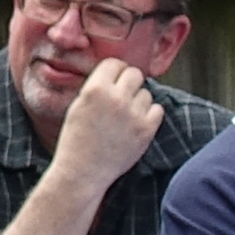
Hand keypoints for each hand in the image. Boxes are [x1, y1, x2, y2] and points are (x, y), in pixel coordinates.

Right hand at [49, 58, 165, 197]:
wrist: (83, 171)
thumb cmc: (76, 140)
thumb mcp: (78, 106)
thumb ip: (96, 88)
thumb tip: (116, 75)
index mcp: (95, 90)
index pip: (114, 63)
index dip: (115, 70)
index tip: (115, 77)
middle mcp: (116, 98)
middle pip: (134, 74)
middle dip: (129, 82)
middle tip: (123, 95)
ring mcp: (133, 114)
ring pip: (146, 93)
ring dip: (139, 100)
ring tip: (126, 115)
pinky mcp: (146, 130)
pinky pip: (157, 110)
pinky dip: (149, 114)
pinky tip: (136, 123)